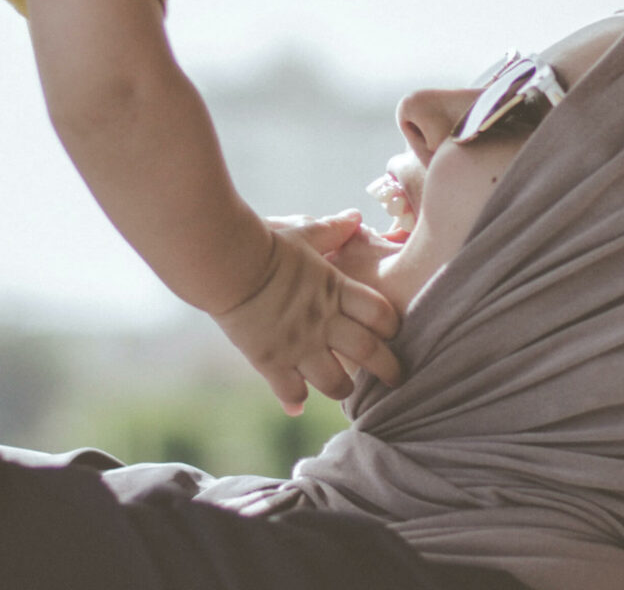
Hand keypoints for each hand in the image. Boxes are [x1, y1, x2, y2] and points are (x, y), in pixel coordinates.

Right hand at [212, 210, 400, 415]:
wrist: (226, 263)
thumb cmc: (265, 243)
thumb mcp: (303, 233)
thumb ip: (332, 229)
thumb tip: (354, 216)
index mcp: (336, 290)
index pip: (381, 314)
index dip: (391, 326)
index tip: (391, 332)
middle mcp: (323, 322)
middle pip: (370, 354)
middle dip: (389, 370)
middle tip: (396, 379)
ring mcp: (298, 345)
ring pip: (336, 383)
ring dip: (344, 389)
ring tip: (345, 389)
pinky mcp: (271, 360)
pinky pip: (290, 392)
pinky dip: (294, 401)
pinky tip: (296, 406)